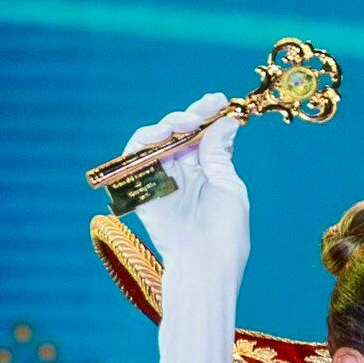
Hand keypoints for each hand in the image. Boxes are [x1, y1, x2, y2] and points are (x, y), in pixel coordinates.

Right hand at [121, 94, 249, 280]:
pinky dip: (145, 140)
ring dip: (168, 124)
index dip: (209, 116)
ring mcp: (161, 180)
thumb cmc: (225, 232)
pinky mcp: (141, 189)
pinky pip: (134, 157)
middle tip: (203, 111)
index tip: (219, 100)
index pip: (204, 136)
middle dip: (191, 116)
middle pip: (179, 134)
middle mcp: (182, 173)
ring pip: (156, 140)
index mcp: (207, 173)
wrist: (205, 262)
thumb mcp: (229, 187)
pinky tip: (163, 134)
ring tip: (184, 123)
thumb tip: (225, 123)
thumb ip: (219, 155)